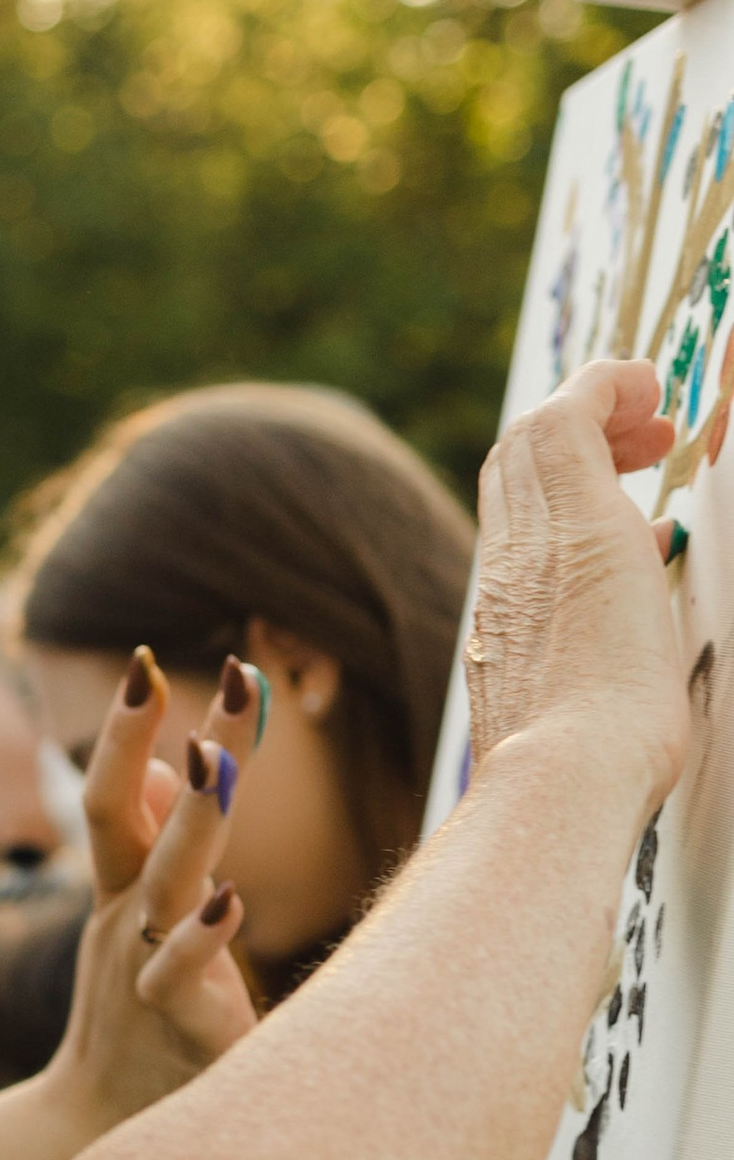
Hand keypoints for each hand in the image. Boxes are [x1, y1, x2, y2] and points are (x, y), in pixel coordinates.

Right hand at [39, 648, 258, 1148]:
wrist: (106, 1130)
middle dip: (144, 740)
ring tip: (213, 759)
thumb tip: (166, 763)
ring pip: (162, 882)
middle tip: (178, 670)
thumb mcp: (144, 926)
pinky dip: (199, 939)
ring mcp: (142, 969)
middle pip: (117, 813)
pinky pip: (179, 975)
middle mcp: (123, 919)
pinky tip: (231, 902)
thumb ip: (156, 848)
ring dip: (189, 818)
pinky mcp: (177, 1024)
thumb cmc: (143, 1021)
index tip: (147, 661)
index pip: (108, 792)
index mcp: (118, 892)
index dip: (125, 730)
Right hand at [467, 357, 686, 819]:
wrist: (566, 773)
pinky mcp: (576, 515)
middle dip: (579, 434)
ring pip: (535, 435)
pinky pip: (575, 413)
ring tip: (654, 417)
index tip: (625, 488)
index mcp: (508, 611)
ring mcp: (531, 537)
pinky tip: (647, 386)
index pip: (517, 518)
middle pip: (515, 463)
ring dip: (597, 409)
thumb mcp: (589, 710)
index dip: (564, 486)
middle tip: (644, 437)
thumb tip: (634, 631)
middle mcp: (505, 564)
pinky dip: (609, 386)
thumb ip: (602, 664)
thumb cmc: (591, 769)